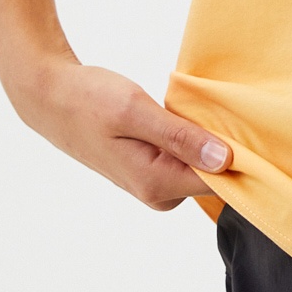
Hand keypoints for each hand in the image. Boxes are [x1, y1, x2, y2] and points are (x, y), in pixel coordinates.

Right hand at [4, 53, 232, 209]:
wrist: (51, 97)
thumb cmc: (88, 100)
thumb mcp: (136, 110)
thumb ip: (180, 138)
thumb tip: (224, 160)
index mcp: (157, 184)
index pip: (221, 181)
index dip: (238, 152)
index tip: (240, 123)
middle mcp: (158, 194)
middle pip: (214, 175)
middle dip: (221, 144)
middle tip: (212, 107)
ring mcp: (153, 185)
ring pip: (200, 165)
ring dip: (204, 138)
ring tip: (192, 108)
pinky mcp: (150, 171)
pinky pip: (185, 158)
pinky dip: (189, 137)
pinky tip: (180, 116)